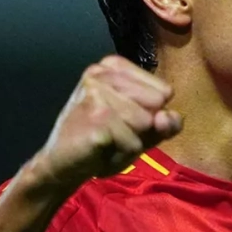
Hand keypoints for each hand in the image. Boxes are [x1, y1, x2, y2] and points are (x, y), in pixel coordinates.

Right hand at [34, 55, 181, 187]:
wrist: (64, 164)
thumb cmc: (105, 142)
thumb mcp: (143, 129)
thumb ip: (167, 122)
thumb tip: (167, 116)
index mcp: (114, 66)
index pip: (164, 91)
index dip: (152, 115)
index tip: (124, 121)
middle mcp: (102, 73)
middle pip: (156, 104)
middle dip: (142, 129)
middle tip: (114, 133)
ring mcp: (96, 93)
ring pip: (145, 122)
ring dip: (131, 144)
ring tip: (108, 142)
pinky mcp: (95, 119)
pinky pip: (133, 143)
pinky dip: (121, 156)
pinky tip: (100, 152)